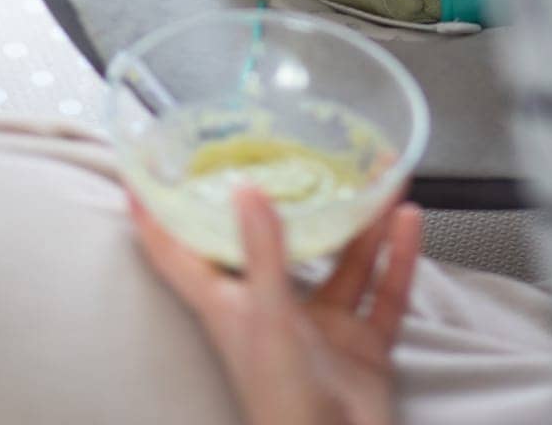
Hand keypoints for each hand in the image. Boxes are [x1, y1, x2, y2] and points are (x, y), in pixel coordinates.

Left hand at [129, 186, 422, 424]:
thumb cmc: (284, 406)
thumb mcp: (267, 320)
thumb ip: (261, 254)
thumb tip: (246, 191)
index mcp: (232, 308)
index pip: (181, 254)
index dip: (159, 217)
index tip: (142, 173)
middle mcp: (274, 311)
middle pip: (279, 245)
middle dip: (294, 201)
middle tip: (299, 152)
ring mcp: (321, 329)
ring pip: (344, 261)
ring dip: (364, 222)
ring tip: (380, 178)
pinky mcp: (361, 344)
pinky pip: (384, 291)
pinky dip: (399, 257)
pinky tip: (408, 223)